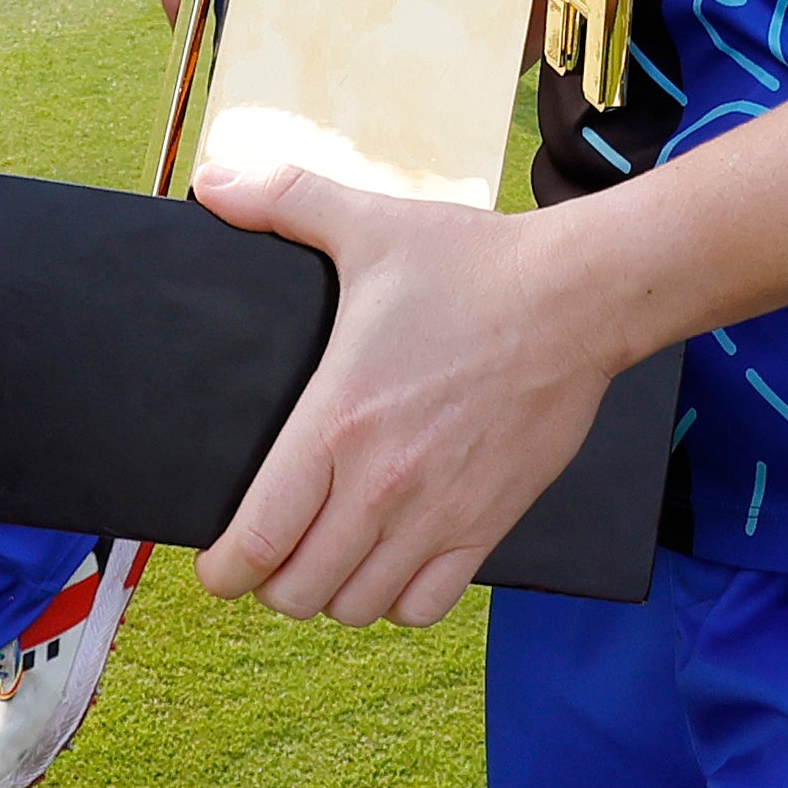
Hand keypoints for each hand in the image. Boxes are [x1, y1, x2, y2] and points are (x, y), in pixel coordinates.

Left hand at [190, 162, 614, 630]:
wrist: (576, 297)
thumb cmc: (471, 266)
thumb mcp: (368, 225)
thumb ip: (283, 201)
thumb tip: (211, 181)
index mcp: (336, 423)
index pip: (257, 540)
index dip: (224, 569)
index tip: (218, 564)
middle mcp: (380, 485)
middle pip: (298, 590)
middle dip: (272, 583)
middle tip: (271, 554)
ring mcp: (437, 514)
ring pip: (357, 607)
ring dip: (332, 593)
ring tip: (326, 559)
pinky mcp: (486, 525)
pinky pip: (426, 606)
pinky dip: (398, 599)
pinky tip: (390, 564)